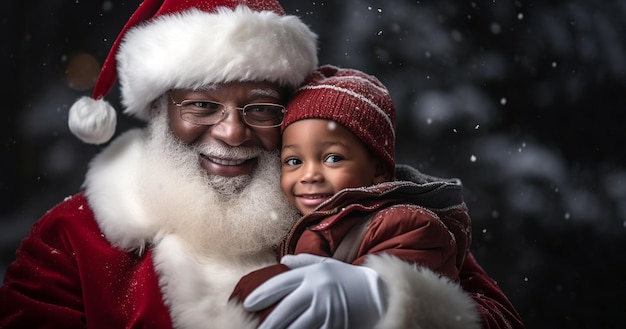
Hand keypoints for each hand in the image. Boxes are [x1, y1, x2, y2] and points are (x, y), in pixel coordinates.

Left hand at [244, 254, 387, 328]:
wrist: (378, 294)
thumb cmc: (349, 279)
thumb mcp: (327, 265)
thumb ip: (303, 263)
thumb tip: (282, 260)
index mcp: (314, 274)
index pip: (281, 284)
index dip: (261, 294)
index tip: (247, 304)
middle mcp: (318, 290)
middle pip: (285, 310)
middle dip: (268, 322)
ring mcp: (327, 310)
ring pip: (296, 326)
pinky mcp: (335, 325)